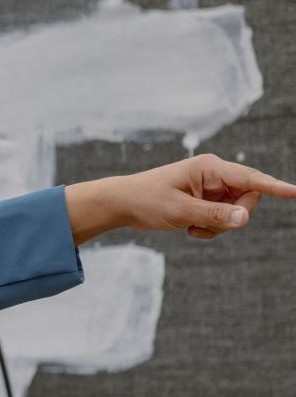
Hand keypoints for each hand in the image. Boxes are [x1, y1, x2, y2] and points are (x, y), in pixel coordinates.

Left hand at [67, 153, 295, 244]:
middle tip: (205, 225)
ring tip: (191, 227)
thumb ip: (213, 216)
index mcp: (209, 168)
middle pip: (248, 198)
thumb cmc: (146, 201)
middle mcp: (214, 174)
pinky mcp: (207, 200)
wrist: (122, 204)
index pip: (250, 178)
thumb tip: (243, 219)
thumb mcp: (179, 212)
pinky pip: (223, 219)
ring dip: (217, 226)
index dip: (274, 187)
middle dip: (232, 217)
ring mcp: (212, 188)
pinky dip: (210, 228)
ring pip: (236, 212)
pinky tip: (189, 229)